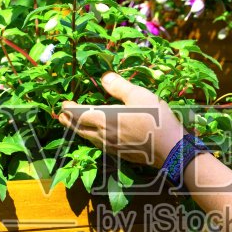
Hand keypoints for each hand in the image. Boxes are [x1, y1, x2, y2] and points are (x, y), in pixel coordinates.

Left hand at [58, 72, 185, 168]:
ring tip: (74, 125)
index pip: (79, 114)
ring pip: (88, 139)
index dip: (69, 109)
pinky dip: (91, 138)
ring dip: (78, 131)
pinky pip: (99, 145)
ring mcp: (112, 147)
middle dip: (69, 121)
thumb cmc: (156, 119)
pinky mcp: (120, 154)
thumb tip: (104, 77)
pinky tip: (96, 137)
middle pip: (80, 128)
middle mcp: (104, 135)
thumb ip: (119, 86)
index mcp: (105, 119)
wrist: (171, 149)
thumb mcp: (139, 95)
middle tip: (61, 116)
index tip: (62, 105)